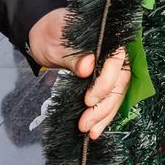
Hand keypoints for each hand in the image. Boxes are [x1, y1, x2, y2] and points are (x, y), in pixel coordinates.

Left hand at [28, 9, 131, 138]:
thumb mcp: (58, 44)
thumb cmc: (52, 33)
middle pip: (120, 81)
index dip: (106, 83)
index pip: (116, 61)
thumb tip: (88, 66)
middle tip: (85, 123)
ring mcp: (111, 67)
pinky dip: (103, 115)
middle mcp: (115, 52)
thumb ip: (74, 56)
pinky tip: (94, 129)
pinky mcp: (104, 80)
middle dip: (104, 106)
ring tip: (90, 131)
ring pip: (117, 93)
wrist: (44, 35)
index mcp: (108, 37)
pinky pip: (109, 98)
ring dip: (104, 115)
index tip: (88, 100)